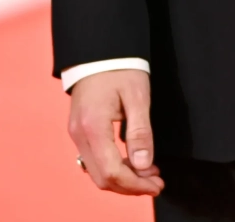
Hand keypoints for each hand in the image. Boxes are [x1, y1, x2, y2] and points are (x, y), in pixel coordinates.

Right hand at [68, 69, 163, 196]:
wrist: (99, 49)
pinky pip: (94, 160)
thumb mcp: (137, 96)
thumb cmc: (120, 67)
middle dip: (130, 186)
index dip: (136, 184)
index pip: (112, 172)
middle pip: (102, 178)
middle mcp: (79, 135)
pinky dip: (113, 168)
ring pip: (96, 172)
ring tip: (149, 173)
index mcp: (93, 126)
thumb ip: (140, 132)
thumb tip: (144, 166)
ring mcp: (76, 134)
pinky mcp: (79, 130)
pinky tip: (132, 162)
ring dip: (123, 179)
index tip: (158, 184)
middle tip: (156, 181)